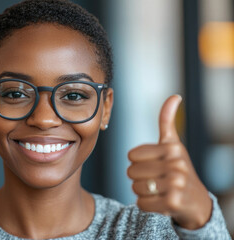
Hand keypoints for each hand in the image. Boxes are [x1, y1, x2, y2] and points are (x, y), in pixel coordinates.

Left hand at [127, 95, 211, 229]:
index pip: (131, 156)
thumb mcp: (173, 144)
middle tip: (155, 179)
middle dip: (138, 177)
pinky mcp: (173, 203)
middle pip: (131, 172)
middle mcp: (176, 165)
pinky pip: (141, 203)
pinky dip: (145, 204)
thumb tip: (174, 96)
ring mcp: (176, 184)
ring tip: (157, 190)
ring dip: (141, 191)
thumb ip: (167, 121)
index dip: (137, 162)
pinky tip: (159, 201)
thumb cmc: (178, 168)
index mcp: (172, 148)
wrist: (196, 200)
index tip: (152, 164)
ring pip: (135, 187)